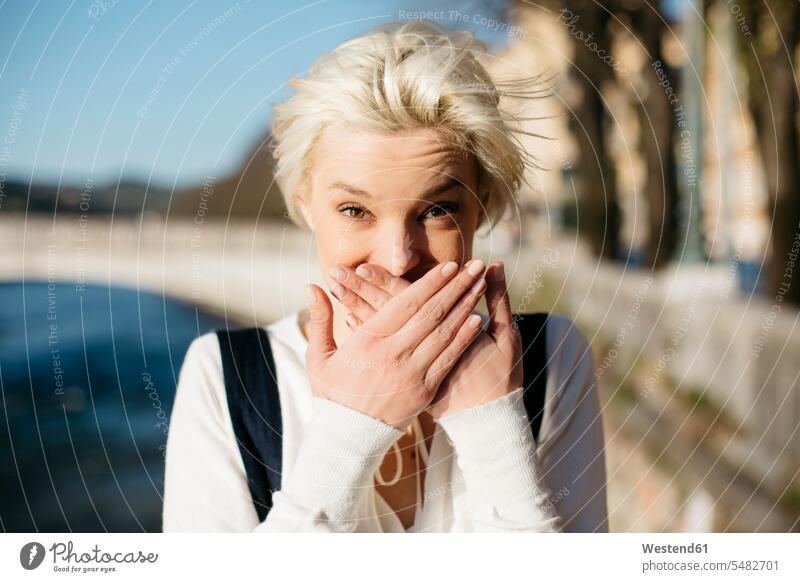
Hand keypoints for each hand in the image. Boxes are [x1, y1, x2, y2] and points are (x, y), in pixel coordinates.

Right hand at [305, 260, 486, 429]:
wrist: (347, 438)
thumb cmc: (332, 393)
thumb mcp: (318, 356)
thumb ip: (321, 319)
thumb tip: (312, 286)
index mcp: (367, 340)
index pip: (405, 303)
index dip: (431, 282)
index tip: (449, 266)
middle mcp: (393, 353)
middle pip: (431, 312)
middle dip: (456, 286)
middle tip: (475, 266)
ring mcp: (411, 373)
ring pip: (444, 332)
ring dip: (465, 306)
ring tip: (480, 286)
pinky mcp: (424, 390)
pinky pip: (449, 359)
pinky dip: (464, 338)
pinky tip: (478, 320)